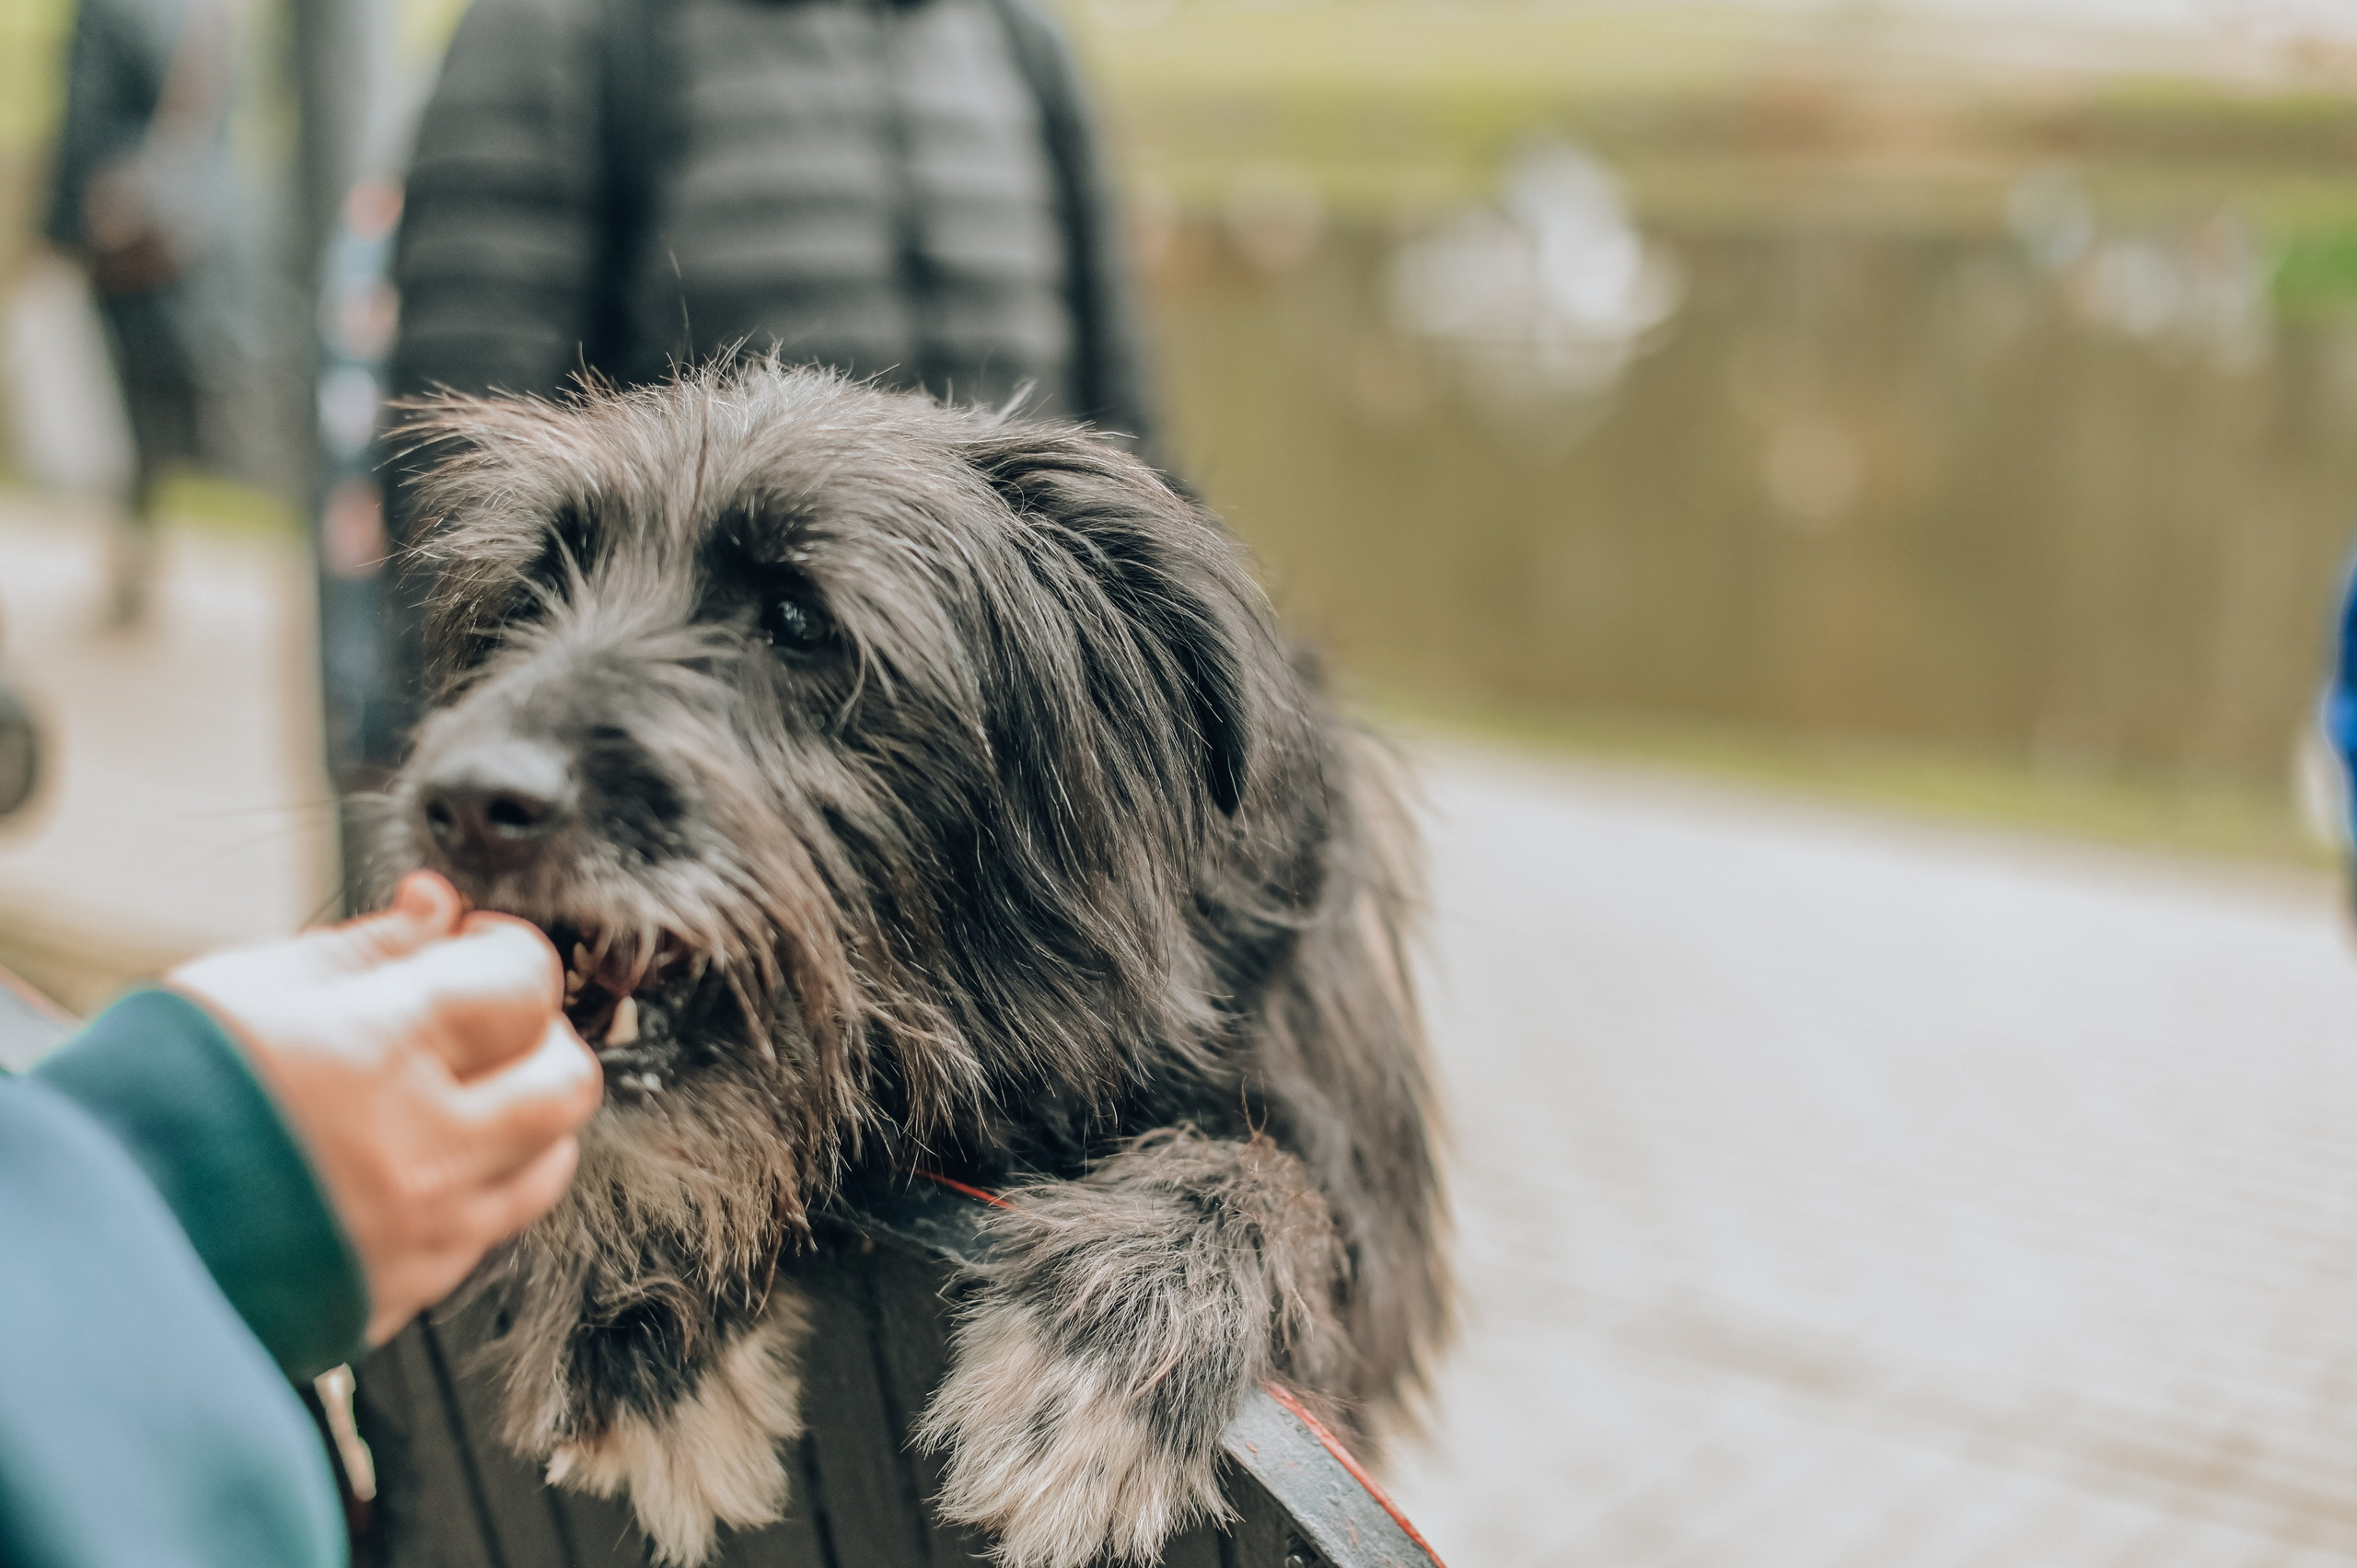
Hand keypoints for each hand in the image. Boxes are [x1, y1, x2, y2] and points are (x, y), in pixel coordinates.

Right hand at [169, 872, 602, 1343]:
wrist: (86, 1244)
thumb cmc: (151, 1100)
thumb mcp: (246, 987)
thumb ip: (363, 949)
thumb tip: (438, 912)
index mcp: (375, 1052)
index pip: (523, 983)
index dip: (510, 953)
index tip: (480, 949)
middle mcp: (419, 1150)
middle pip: (565, 1079)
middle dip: (538, 1035)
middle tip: (486, 1020)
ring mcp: (421, 1233)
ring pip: (550, 1160)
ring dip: (526, 1115)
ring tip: (460, 1091)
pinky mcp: (406, 1294)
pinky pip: (491, 1228)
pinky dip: (480, 1183)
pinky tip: (418, 1158)